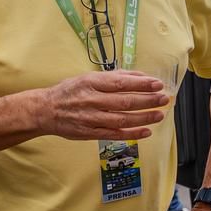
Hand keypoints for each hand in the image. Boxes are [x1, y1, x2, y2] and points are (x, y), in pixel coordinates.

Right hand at [36, 70, 167, 141]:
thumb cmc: (69, 91)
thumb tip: (140, 76)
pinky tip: (146, 131)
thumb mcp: (88, 77)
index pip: (121, 83)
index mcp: (91, 83)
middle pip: (125, 101)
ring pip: (122, 119)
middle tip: (163, 99)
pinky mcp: (90, 133)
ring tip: (159, 115)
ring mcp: (91, 118)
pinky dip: (132, 134)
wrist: (46, 110)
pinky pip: (115, 134)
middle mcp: (92, 100)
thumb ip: (114, 76)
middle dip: (147, 100)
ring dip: (143, 118)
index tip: (157, 84)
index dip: (141, 84)